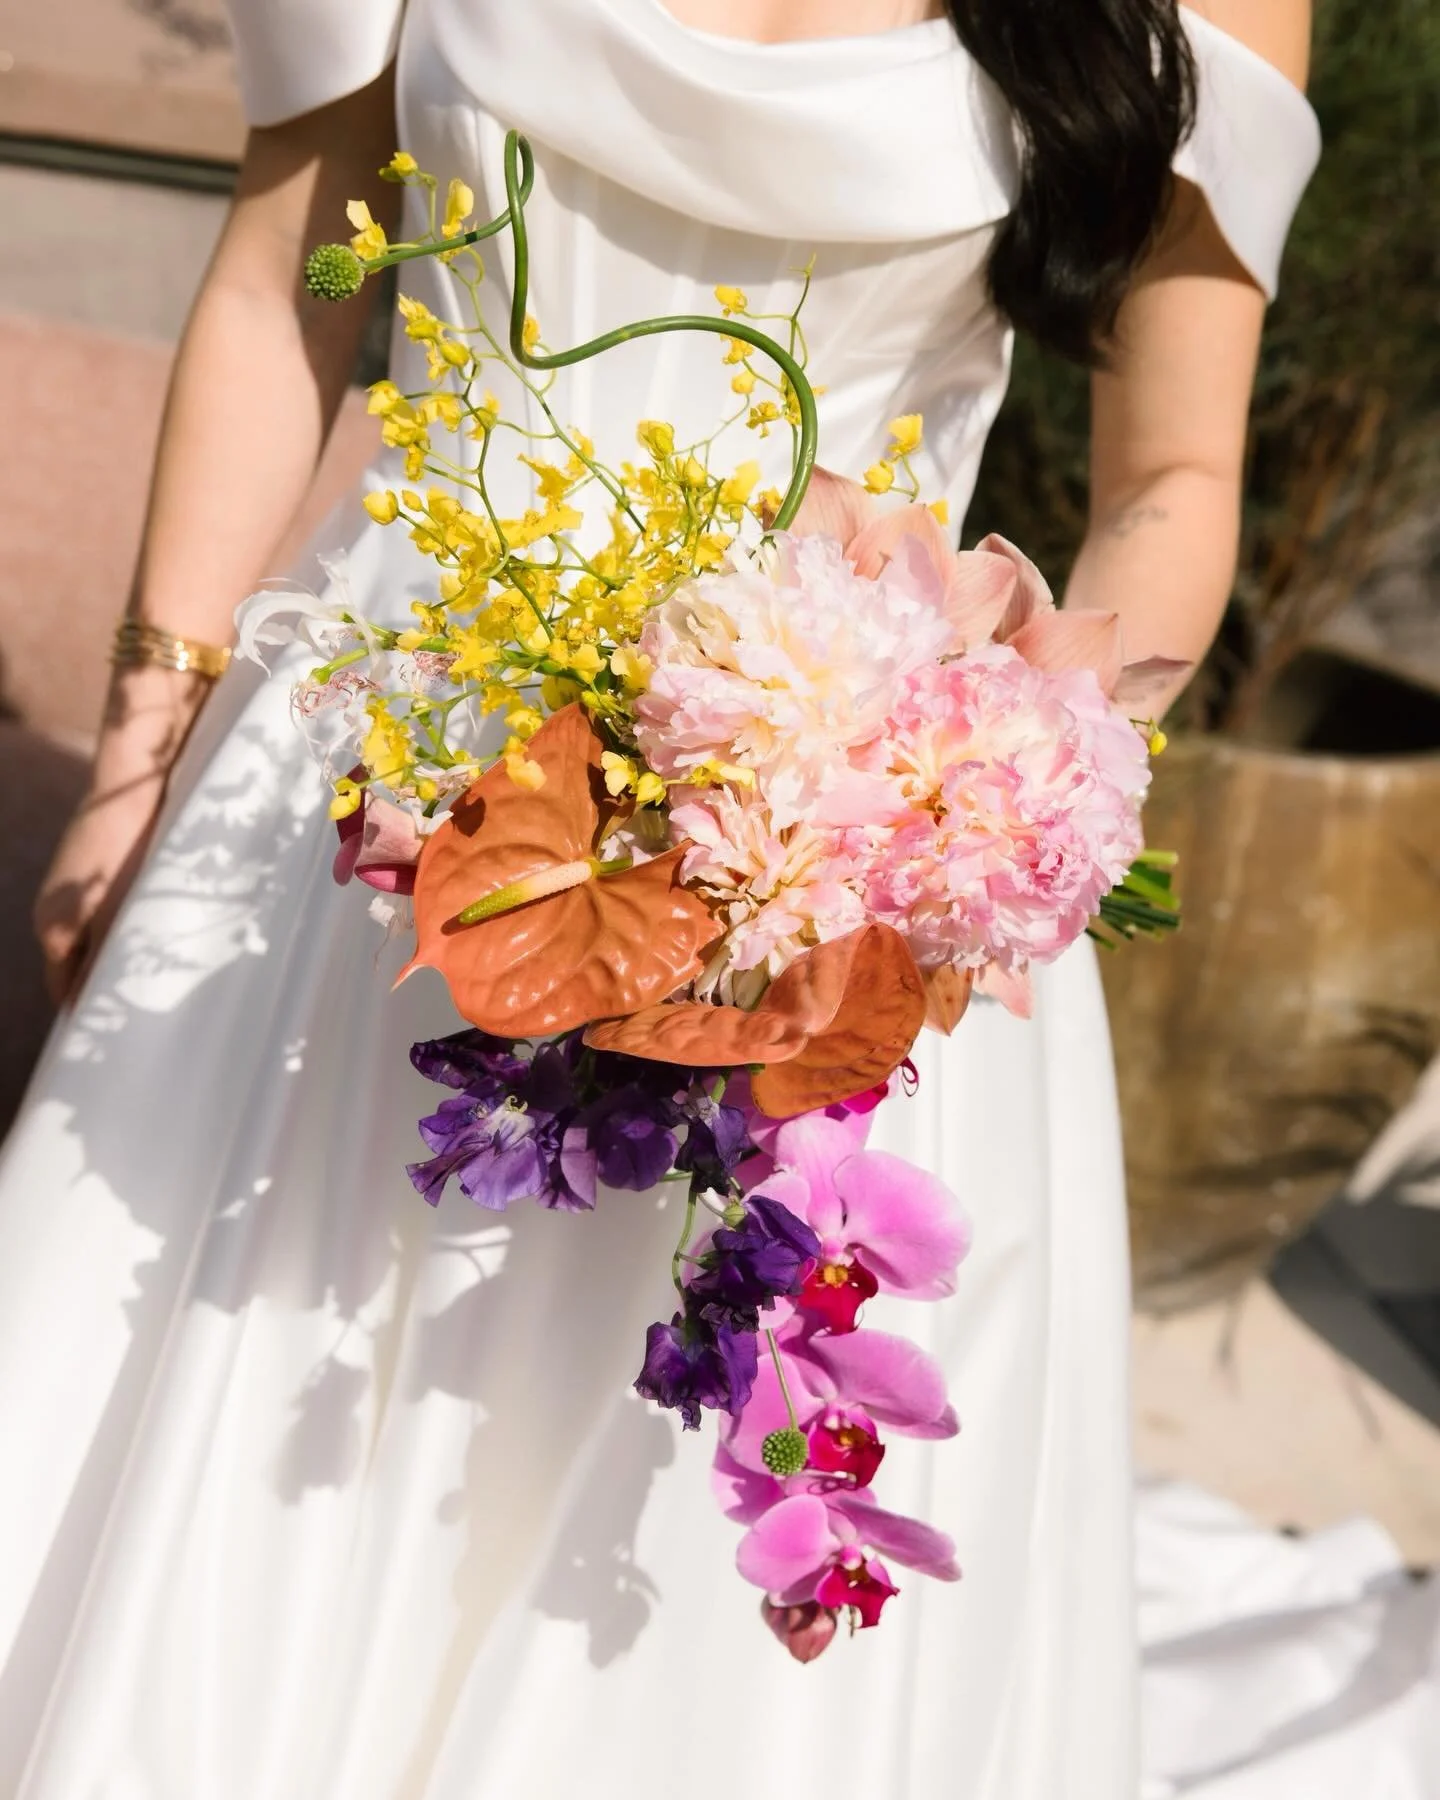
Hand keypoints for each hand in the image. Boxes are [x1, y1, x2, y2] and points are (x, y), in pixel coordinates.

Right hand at [33, 771, 166, 1006]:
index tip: (119, 1038)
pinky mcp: (97, 872)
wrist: (134, 784)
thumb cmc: (125, 851)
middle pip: (79, 967)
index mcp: (52, 931)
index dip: (88, 1013)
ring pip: (97, 940)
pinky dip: (128, 930)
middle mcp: (55, 913)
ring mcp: (74, 891)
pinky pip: (110, 915)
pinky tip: (160, 935)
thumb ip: (102, 963)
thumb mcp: (117, 917)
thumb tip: (85, 1008)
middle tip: (147, 1014)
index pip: (64, 990)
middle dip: (106, 988)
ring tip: (159, 980)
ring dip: (121, 958)